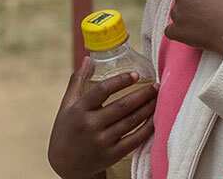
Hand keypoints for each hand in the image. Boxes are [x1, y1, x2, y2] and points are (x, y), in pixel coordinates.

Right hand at [48, 57, 157, 178]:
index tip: (135, 74)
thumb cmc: (66, 129)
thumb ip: (78, 81)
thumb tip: (89, 58)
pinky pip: (135, 140)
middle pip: (122, 106)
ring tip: (157, 99)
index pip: (102, 91)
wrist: (65, 164)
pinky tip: (155, 119)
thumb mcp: (67, 104)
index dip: (120, 81)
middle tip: (156, 86)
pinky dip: (147, 129)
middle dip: (142, 95)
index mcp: (79, 110)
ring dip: (148, 109)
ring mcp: (102, 141)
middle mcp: (90, 125)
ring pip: (131, 122)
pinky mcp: (112, 155)